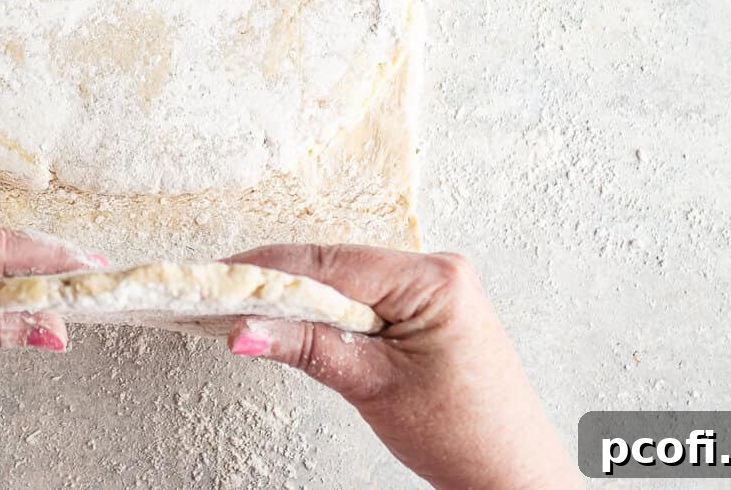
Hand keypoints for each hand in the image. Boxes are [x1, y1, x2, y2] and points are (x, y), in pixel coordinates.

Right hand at [224, 245, 580, 489]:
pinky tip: (296, 321)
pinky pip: (364, 295)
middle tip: (223, 297)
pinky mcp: (427, 305)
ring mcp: (434, 285)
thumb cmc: (464, 435)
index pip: (332, 263)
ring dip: (302, 296)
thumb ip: (306, 347)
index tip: (222, 279)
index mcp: (434, 279)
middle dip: (280, 282)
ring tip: (250, 312)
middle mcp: (437, 269)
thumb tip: (245, 328)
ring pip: (346, 279)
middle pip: (336, 264)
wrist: (508, 473)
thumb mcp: (372, 386)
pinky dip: (328, 309)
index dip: (271, 269)